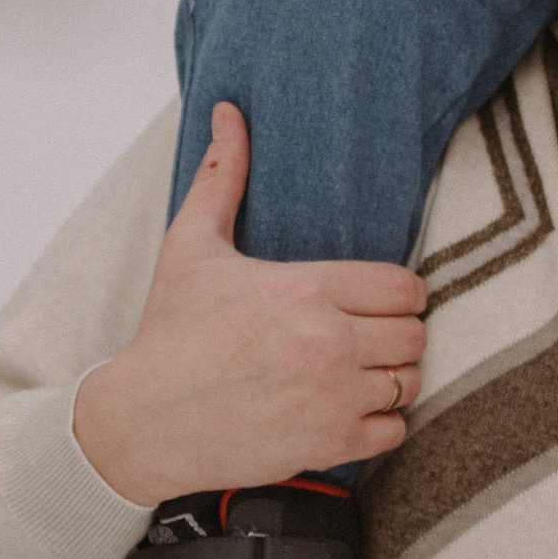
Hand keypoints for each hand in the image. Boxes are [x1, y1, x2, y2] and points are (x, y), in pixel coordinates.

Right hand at [71, 105, 426, 505]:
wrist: (142, 421)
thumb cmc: (168, 332)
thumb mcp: (190, 247)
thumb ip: (221, 178)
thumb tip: (228, 114)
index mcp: (307, 288)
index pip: (405, 287)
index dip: (398, 294)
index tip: (376, 302)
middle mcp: (328, 342)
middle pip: (416, 334)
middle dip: (397, 335)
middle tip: (367, 338)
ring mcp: (332, 397)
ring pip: (410, 382)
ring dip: (391, 379)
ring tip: (358, 374)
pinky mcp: (328, 444)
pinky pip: (395, 431)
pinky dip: (380, 424)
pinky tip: (348, 410)